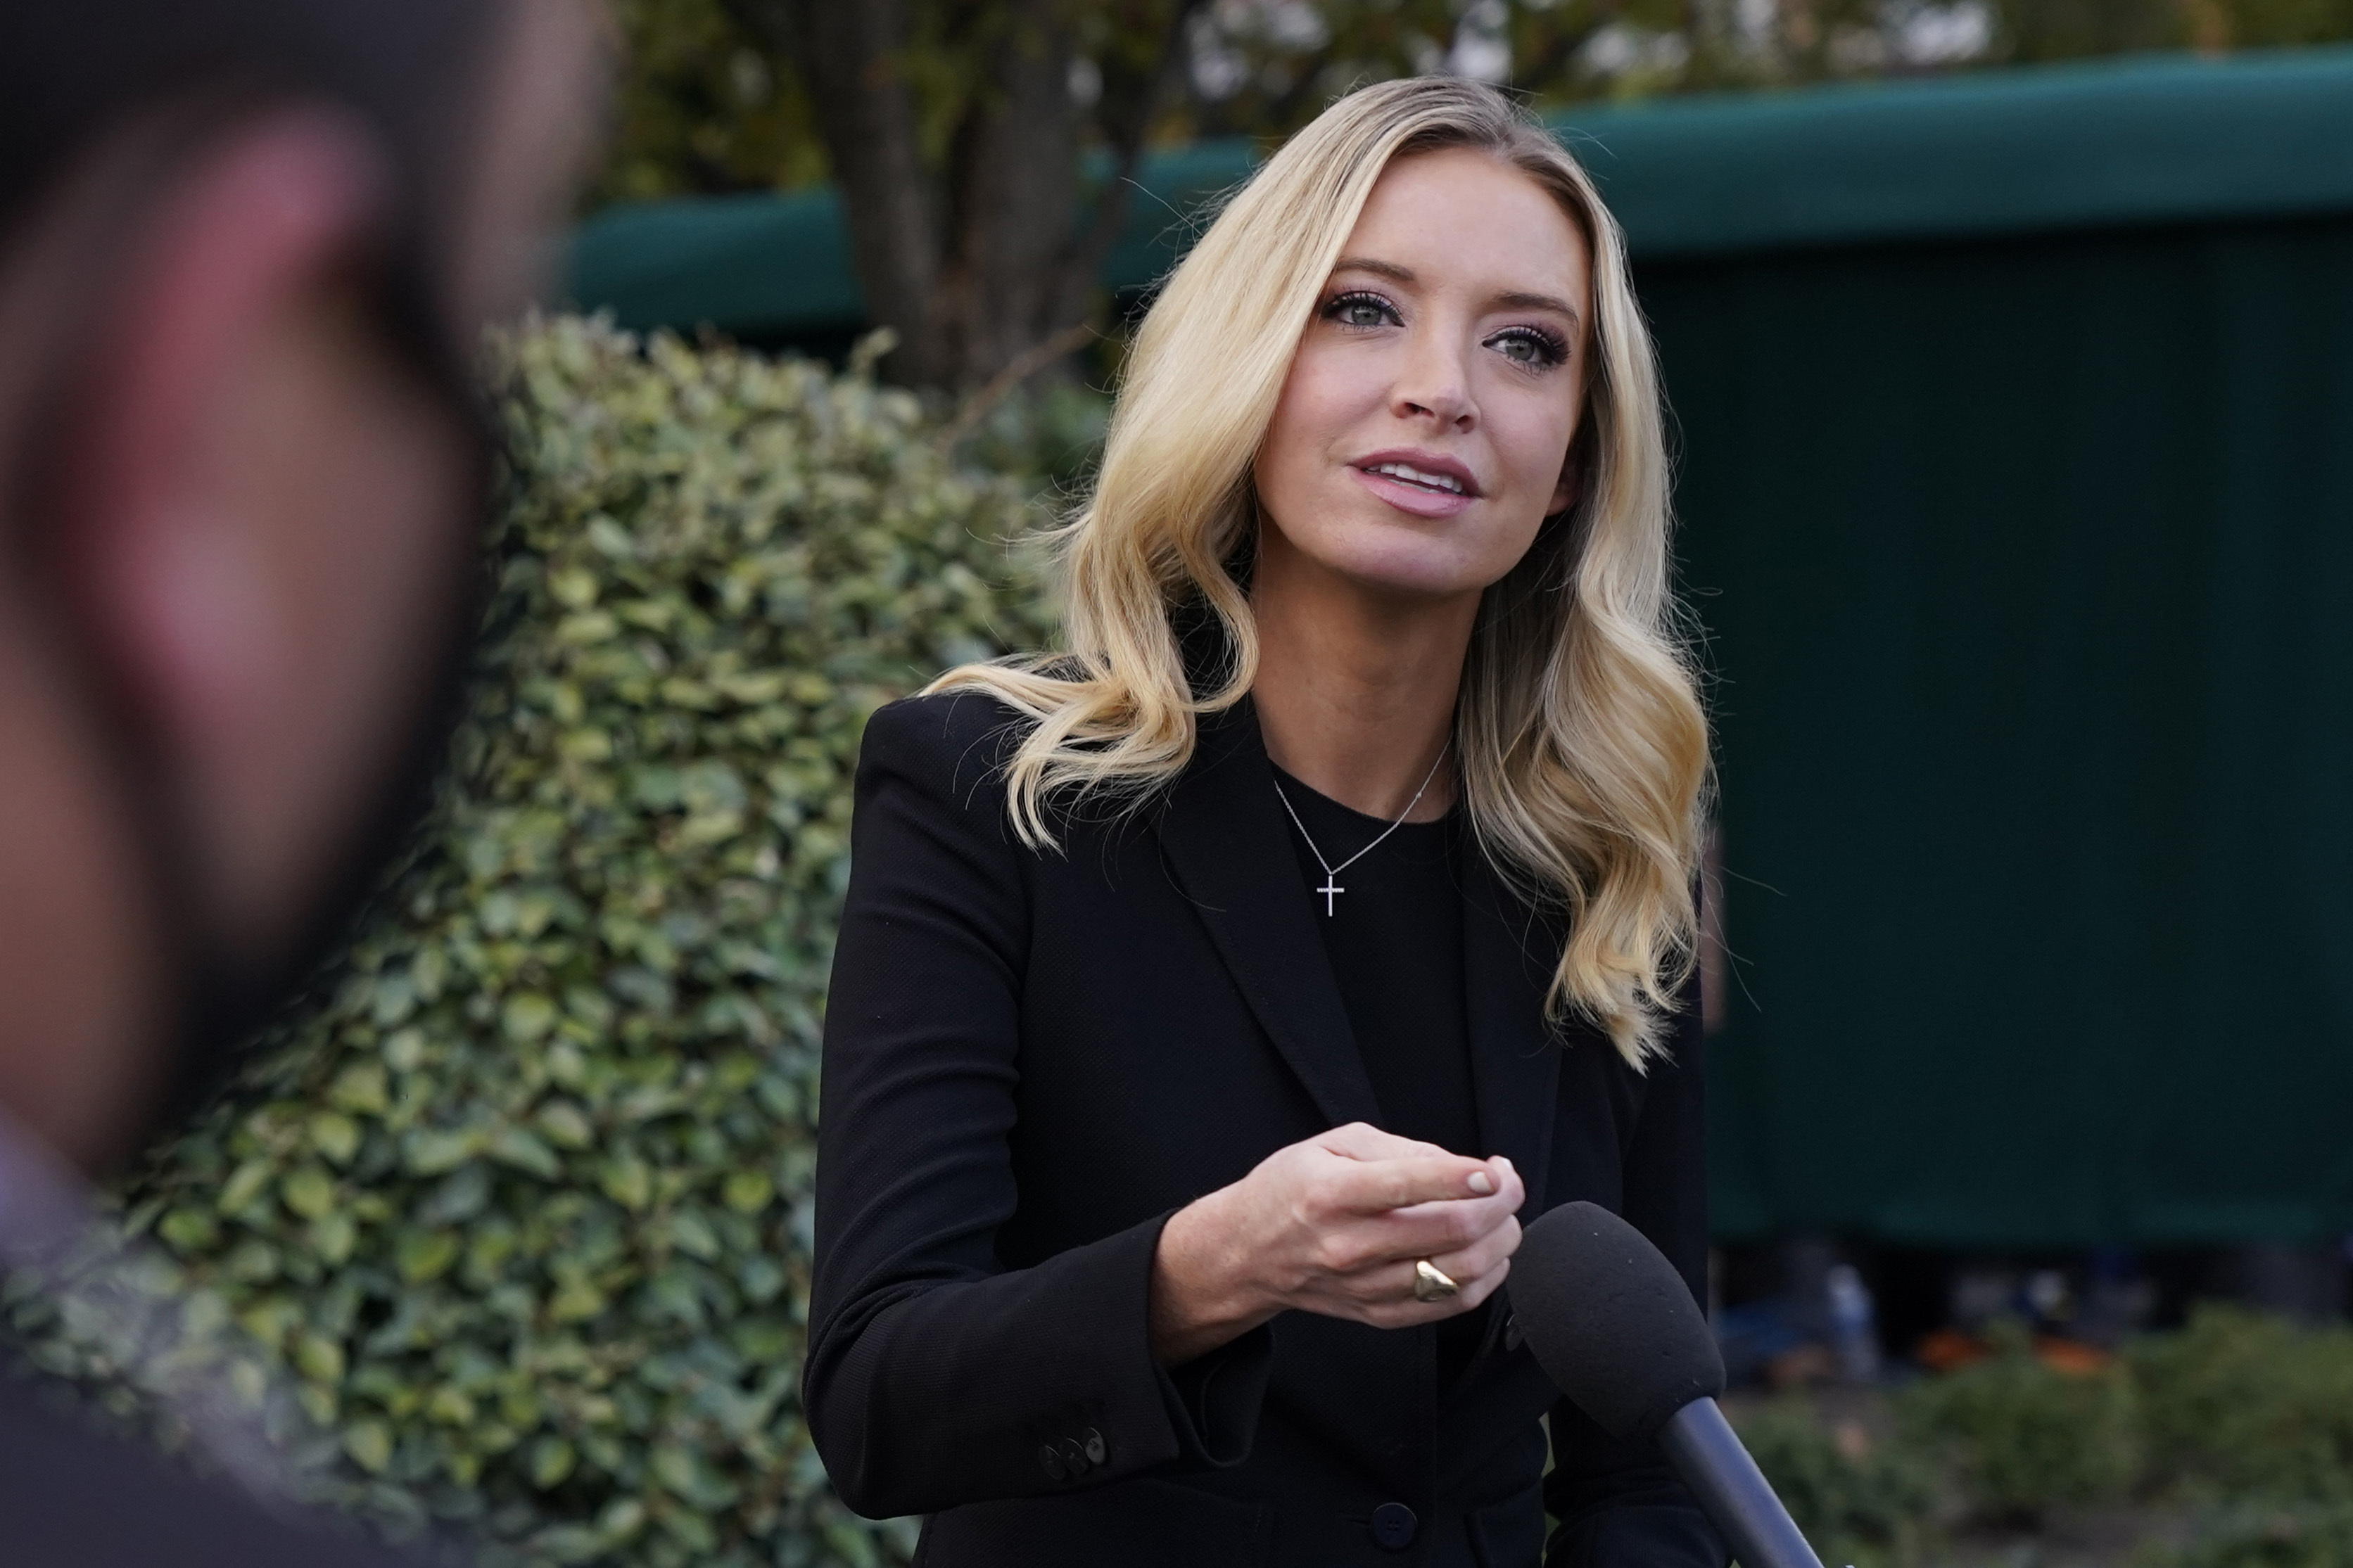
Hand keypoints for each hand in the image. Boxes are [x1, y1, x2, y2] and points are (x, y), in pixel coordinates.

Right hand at [1149, 1122, 1524, 1363]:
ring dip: (1500, 1241)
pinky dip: (1485, 1279)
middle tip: (1508, 1184)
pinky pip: (1450, 1304)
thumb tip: (1464, 1168)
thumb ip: (1401, 1150)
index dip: (1467, 1176)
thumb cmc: (1292, 1188)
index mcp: (1333, 1193)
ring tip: (1501, 1216)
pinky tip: (1488, 1253)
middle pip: (1451, 1231)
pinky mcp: (1379, 1314)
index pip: (1412, 1184)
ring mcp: (1365, 1287)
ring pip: (1460, 1272)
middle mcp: (1349, 1245)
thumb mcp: (1333, 1143)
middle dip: (1500, 1204)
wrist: (1247, 1254)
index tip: (1496, 1168)